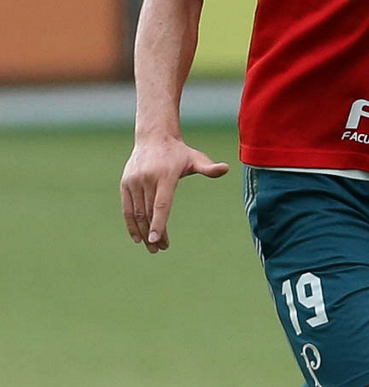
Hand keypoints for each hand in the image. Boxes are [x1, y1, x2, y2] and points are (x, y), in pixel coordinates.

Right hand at [120, 137, 228, 252]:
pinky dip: (131, 224)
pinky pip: (127, 208)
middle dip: (154, 234)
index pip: (161, 204)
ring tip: (152, 247)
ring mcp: (134, 181)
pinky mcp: (125, 183)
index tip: (157, 240)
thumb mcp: (195, 158)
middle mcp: (147, 178)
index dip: (159, 223)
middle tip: (160, 249)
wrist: (154, 137)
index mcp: (165, 175)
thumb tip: (226, 168)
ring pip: (137, 213)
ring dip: (143, 232)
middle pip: (149, 213)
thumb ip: (208, 168)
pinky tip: (138, 238)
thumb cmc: (178, 152)